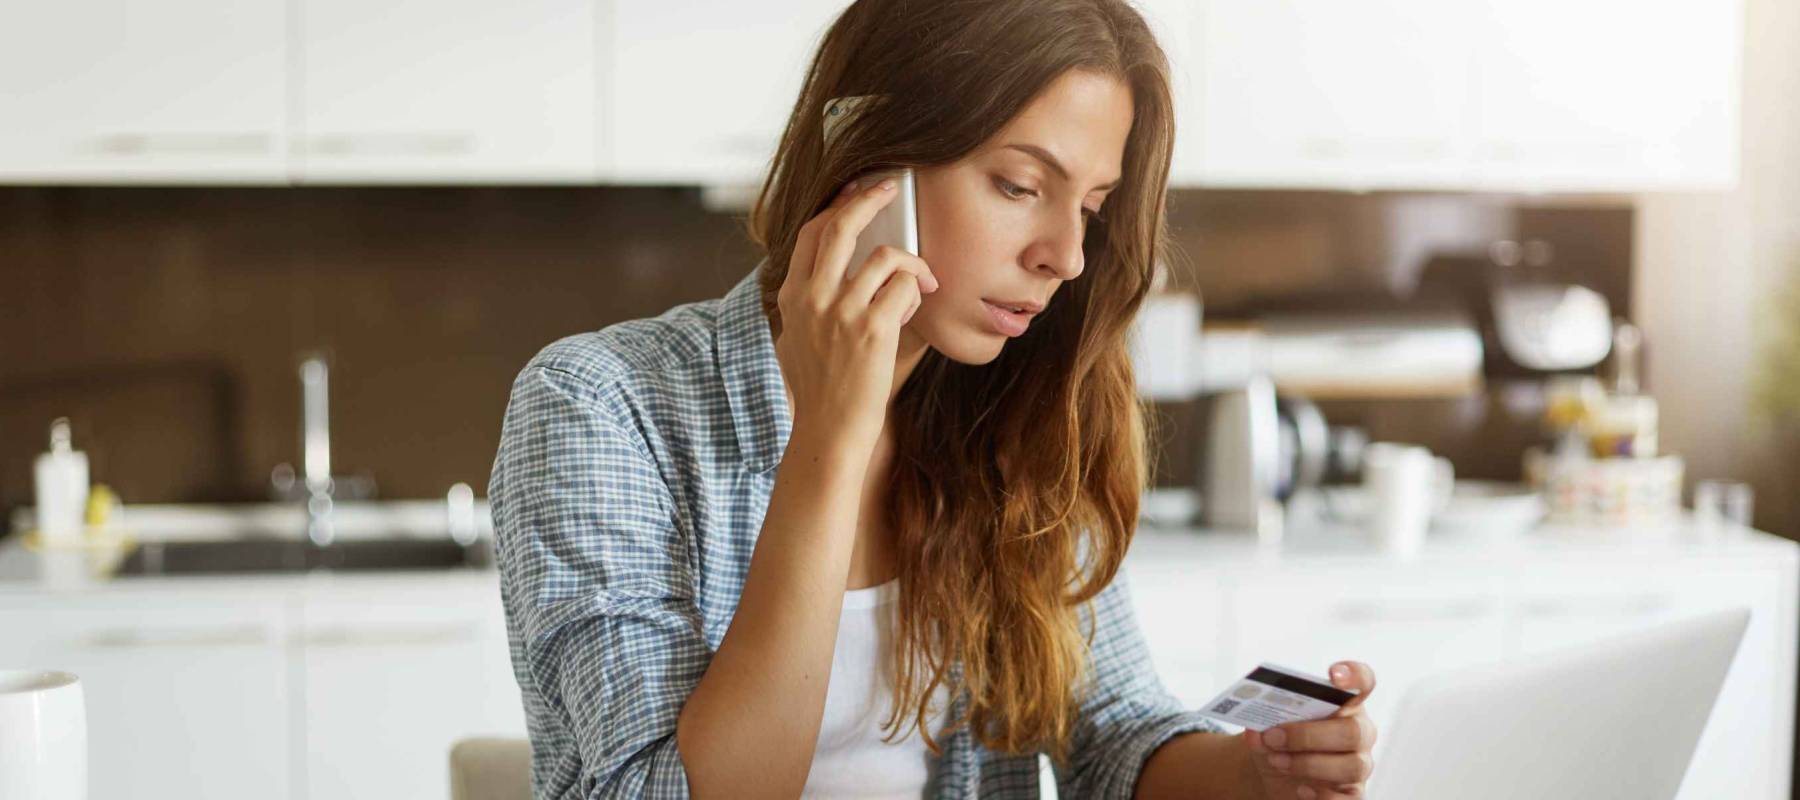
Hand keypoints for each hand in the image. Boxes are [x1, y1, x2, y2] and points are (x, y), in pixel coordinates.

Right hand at [773, 176, 938, 447]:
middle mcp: (811, 298)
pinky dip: (917, 291)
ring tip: (920, 283)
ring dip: (911, 265)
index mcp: (792, 297)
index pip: (811, 233)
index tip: (857, 191)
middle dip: (870, 198)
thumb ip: (814, 302)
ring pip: (885, 256)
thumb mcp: (801, 338)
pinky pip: (905, 286)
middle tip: (892, 187)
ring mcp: (841, 312)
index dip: (838, 205)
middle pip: (841, 226)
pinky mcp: (872, 329)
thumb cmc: (822, 390)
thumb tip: (849, 266)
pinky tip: (915, 307)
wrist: (829, 431)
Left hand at [1243, 661, 1377, 798]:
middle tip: (1274, 737)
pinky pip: (1348, 798)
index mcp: (1344, 702)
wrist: (1271, 769)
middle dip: (1309, 735)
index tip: (1332, 675)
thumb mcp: (1267, 723)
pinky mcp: (1353, 793)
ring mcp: (1359, 763)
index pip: (1363, 682)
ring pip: (1351, 766)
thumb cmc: (1278, 736)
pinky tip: (1300, 789)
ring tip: (1277, 762)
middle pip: (1352, 731)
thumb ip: (1263, 720)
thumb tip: (1257, 731)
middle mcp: (1359, 731)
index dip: (1353, 676)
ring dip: (1308, 764)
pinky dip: (1323, 795)